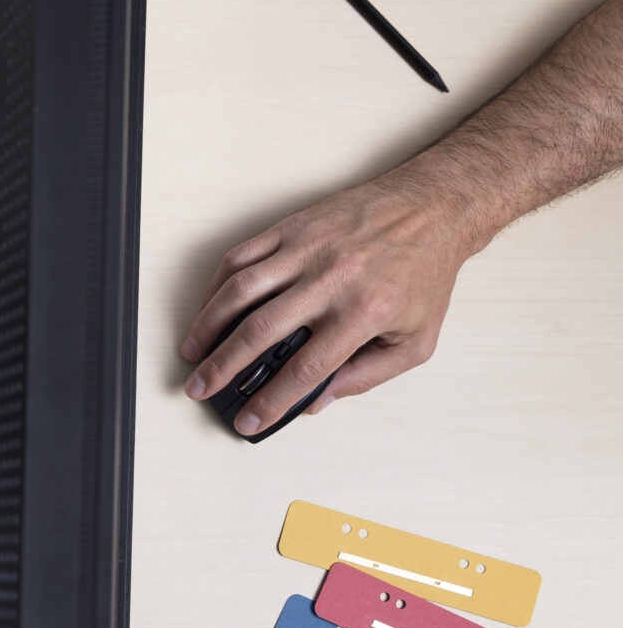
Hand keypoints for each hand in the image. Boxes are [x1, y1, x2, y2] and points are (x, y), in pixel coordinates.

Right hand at [178, 178, 475, 435]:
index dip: (271, 401)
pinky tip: (209, 308)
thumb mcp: (417, 340)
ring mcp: (308, 250)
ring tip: (193, 353)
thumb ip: (368, 376)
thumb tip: (317, 402)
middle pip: (260, 333)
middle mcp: (332, 280)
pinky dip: (218, 286)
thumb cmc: (425, 272)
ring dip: (208, 326)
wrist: (435, 207)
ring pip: (241, 292)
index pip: (305, 368)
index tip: (249, 421)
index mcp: (365, 312)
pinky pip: (242, 256)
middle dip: (222, 368)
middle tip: (200, 389)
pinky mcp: (293, 227)